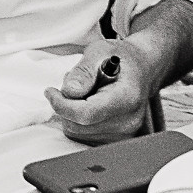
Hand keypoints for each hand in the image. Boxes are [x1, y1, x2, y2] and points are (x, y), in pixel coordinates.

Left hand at [46, 38, 160, 144]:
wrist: (141, 69)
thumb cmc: (121, 59)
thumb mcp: (99, 51)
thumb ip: (83, 71)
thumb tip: (70, 91)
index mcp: (127, 97)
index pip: (86, 113)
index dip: (62, 104)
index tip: (51, 92)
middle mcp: (128, 121)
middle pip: (78, 125)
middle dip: (66, 104)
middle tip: (75, 83)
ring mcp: (124, 134)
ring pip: (76, 132)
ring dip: (71, 112)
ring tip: (85, 91)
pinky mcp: (115, 141)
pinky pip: (81, 136)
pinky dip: (77, 121)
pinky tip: (89, 104)